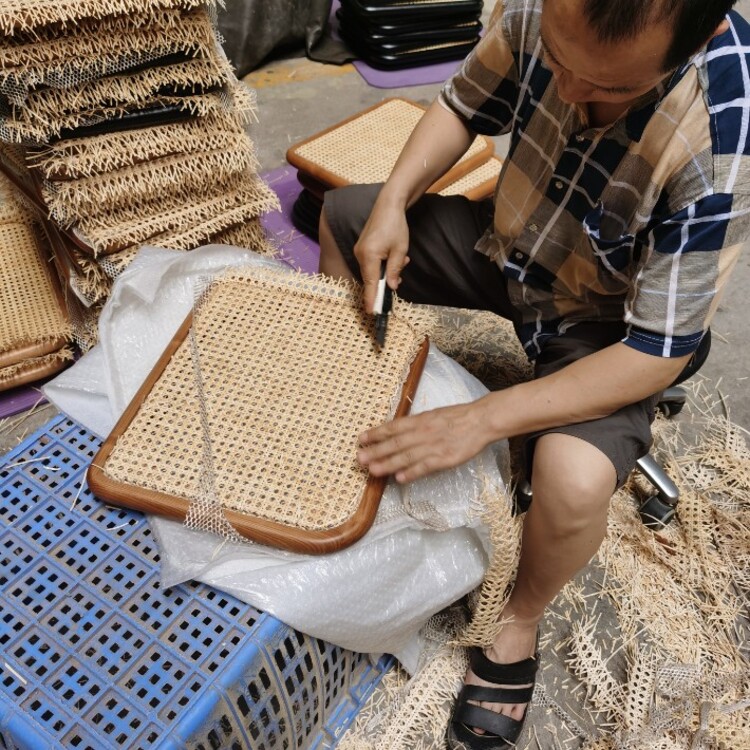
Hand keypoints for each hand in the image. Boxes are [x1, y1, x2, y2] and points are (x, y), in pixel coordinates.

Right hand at [353, 199, 410, 312]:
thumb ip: (395, 271)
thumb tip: (392, 287)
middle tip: (400, 276)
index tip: (371, 312)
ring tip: (401, 259)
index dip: (371, 299)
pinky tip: (394, 256)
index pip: (370, 283)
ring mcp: (359, 251)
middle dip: (386, 281)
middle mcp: (360, 254)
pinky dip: (382, 265)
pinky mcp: (362, 249)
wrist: (388, 205)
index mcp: (369, 256)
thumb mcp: (400, 250)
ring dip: (387, 271)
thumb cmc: (395, 225)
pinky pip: (371, 264)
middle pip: (371, 279)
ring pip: (372, 271)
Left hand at [358, 400, 493, 482]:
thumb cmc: (457, 417)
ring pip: (406, 456)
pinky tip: (399, 478)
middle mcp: (423, 432)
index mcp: (419, 420)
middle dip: (376, 451)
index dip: (376, 433)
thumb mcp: (432, 414)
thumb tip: (397, 430)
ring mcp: (433, 446)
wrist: (480, 421)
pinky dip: (412, 472)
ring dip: (388, 464)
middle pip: (395, 443)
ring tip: (373, 470)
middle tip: (359, 458)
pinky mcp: (444, 459)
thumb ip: (416, 423)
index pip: (393, 427)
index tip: (361, 439)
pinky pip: (425, 467)